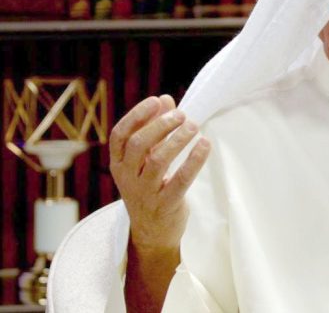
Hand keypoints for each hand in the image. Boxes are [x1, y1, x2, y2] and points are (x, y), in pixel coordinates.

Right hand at [109, 95, 210, 252]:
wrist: (152, 232)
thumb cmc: (150, 186)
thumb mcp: (146, 159)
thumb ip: (154, 130)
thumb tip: (165, 100)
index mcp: (119, 163)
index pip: (119, 135)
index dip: (137, 115)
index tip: (157, 101)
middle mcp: (127, 177)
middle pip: (137, 145)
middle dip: (160, 125)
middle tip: (182, 114)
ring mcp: (145, 193)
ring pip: (157, 161)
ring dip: (177, 140)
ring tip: (193, 126)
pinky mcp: (165, 205)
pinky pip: (180, 180)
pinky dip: (194, 160)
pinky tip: (205, 145)